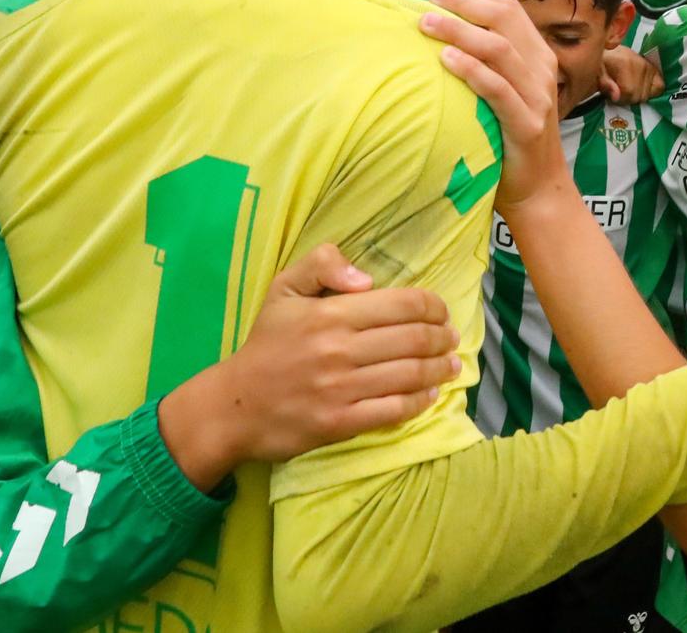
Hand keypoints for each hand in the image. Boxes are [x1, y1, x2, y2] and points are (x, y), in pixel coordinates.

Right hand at [157, 243, 459, 490]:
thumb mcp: (284, 288)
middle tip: (451, 338)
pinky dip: (420, 401)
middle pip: (413, 339)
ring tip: (450, 365)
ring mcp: (340, 389)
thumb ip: (322, 264)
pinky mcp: (340, 423)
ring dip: (439, 369)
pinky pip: (393, 410)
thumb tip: (367, 278)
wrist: (235, 405)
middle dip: (442, 338)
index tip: (441, 311)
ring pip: (409, 375)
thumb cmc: (266, 344)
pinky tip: (430, 394)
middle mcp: (339, 349)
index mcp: (331, 313)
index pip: (402, 305)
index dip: (433, 306)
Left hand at [421, 0, 566, 214]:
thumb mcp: (506, 92)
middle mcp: (542, 70)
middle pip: (504, 20)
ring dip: (460, 32)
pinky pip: (499, 89)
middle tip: (428, 4)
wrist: (537, 189)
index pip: (509, 10)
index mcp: (538, 57)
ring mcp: (538, 96)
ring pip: (499, 49)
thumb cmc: (510, 138)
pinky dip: (471, 70)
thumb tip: (445, 36)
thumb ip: (489, 65)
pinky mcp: (527, 124)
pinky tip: (446, 60)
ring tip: (427, 25)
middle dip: (464, 7)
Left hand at [599, 46, 663, 103]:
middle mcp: (640, 63)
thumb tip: (616, 96)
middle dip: (628, 99)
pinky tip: (641, 89)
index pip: (629, 91)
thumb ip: (605, 84)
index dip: (620, 98)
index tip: (613, 96)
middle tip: (619, 93)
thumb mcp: (597, 73)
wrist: (609, 53)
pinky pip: (659, 86)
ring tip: (628, 90)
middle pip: (639, 95)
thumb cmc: (601, 64)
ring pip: (648, 94)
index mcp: (624, 62)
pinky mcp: (653, 68)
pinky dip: (651, 91)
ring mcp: (648, 65)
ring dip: (637, 96)